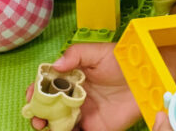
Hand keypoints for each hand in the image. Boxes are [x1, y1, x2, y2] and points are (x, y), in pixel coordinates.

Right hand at [26, 43, 140, 130]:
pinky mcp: (95, 128)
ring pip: (58, 124)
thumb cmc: (122, 61)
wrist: (145, 78)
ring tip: (44, 127)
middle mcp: (74, 97)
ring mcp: (83, 114)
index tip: (31, 95)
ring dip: (48, 127)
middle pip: (48, 108)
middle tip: (36, 118)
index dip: (36, 91)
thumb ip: (76, 54)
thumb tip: (55, 66)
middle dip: (37, 113)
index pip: (47, 86)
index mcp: (71, 78)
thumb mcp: (98, 51)